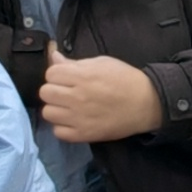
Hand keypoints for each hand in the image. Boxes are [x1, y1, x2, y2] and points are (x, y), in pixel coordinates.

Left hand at [38, 45, 165, 142]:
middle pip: (45, 93)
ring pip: (48, 113)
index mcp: (82, 76)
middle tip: (66, 92)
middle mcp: (77, 97)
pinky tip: (73, 121)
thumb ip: (76, 62)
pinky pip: (58, 132)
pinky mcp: (83, 134)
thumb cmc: (125, 79)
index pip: (50, 73)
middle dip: (54, 90)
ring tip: (68, 108)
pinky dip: (63, 127)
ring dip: (56, 109)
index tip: (67, 77)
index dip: (57, 74)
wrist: (146, 103)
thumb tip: (53, 56)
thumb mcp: (102, 63)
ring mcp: (79, 118)